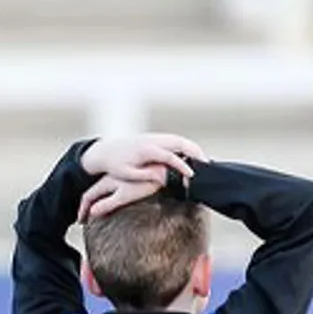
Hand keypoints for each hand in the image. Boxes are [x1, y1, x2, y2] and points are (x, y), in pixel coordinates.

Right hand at [79, 175, 163, 221]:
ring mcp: (119, 179)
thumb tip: (92, 213)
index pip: (88, 196)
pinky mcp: (128, 181)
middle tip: (85, 219)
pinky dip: (107, 199)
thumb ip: (108, 203)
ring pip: (102, 191)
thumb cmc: (145, 185)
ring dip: (97, 202)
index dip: (83, 210)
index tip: (81, 221)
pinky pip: (112, 190)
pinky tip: (114, 205)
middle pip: (93, 193)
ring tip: (97, 214)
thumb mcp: (124, 196)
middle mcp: (110, 179)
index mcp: (106, 182)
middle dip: (88, 206)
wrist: (162, 173)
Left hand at [80, 133, 205, 184]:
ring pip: (179, 139)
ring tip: (204, 162)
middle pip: (179, 142)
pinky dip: (187, 146)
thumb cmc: (115, 165)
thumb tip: (163, 177)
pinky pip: (176, 140)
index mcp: (146, 150)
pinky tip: (194, 157)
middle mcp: (152, 140)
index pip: (169, 156)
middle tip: (206, 166)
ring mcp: (155, 137)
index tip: (191, 175)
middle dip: (194, 153)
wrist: (106, 151)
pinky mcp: (156, 138)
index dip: (182, 165)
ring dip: (193, 148)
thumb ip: (146, 175)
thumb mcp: (127, 173)